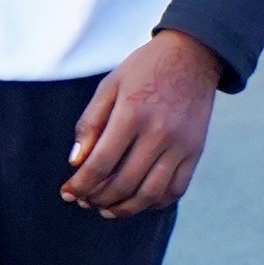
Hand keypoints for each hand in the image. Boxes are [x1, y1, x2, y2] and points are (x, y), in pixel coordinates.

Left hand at [62, 31, 221, 218]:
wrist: (193, 55)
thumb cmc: (145, 68)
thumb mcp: (110, 85)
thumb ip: (90, 123)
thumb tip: (76, 162)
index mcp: (132, 113)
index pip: (101, 163)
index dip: (80, 184)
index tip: (67, 193)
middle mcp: (159, 133)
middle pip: (123, 183)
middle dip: (97, 199)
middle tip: (84, 201)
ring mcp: (181, 145)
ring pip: (150, 194)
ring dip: (124, 208)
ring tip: (106, 209)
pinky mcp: (196, 151)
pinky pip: (176, 190)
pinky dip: (154, 203)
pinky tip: (137, 201)